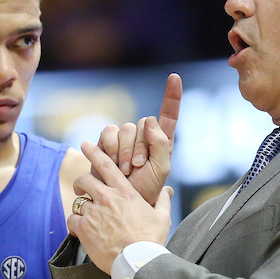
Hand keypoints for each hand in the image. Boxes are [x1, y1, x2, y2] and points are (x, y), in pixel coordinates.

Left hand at [67, 140, 172, 275]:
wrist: (138, 261)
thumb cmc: (150, 240)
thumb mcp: (161, 217)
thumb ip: (162, 201)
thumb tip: (167, 191)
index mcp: (125, 192)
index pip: (105, 164)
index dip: (93, 152)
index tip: (85, 144)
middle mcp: (107, 198)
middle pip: (84, 179)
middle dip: (80, 183)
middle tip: (81, 189)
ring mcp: (94, 212)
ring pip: (77, 202)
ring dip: (80, 208)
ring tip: (86, 217)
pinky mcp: (84, 228)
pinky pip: (72, 219)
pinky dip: (75, 224)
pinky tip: (82, 231)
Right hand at [97, 73, 180, 205]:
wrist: (119, 201)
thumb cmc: (145, 190)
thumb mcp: (161, 169)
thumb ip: (161, 144)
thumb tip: (151, 120)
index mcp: (161, 141)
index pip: (168, 114)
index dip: (171, 96)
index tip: (174, 77)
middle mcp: (143, 136)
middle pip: (141, 124)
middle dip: (139, 148)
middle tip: (136, 168)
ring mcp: (123, 138)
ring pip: (124, 129)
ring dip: (123, 151)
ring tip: (124, 169)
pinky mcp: (105, 142)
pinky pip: (107, 133)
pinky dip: (109, 148)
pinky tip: (110, 162)